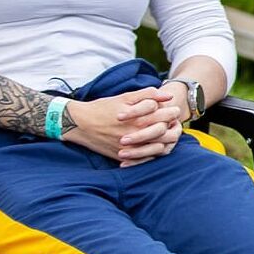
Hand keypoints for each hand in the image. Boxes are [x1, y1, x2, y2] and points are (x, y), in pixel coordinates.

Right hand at [62, 89, 185, 165]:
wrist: (79, 124)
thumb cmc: (103, 108)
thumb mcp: (125, 97)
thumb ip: (147, 95)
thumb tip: (168, 95)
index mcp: (136, 119)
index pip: (164, 116)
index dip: (172, 112)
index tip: (175, 110)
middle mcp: (134, 134)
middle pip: (164, 133)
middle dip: (173, 127)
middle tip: (175, 122)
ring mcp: (129, 148)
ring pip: (157, 148)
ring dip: (166, 141)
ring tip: (168, 134)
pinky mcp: (122, 156)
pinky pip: (144, 159)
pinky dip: (153, 153)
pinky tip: (157, 145)